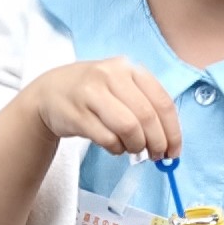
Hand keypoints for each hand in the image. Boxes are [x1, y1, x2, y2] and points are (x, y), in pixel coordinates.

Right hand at [29, 59, 181, 163]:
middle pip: (146, 116)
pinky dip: (116, 148)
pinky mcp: (77, 114)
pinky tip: (115, 147)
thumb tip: (168, 141)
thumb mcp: (119, 86)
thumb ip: (144, 105)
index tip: (174, 151)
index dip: (172, 131)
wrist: (49, 92)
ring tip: (133, 150)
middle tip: (156, 156)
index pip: (162, 102)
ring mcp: (91, 94)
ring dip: (136, 146)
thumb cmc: (92, 92)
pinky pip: (107, 138)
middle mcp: (110, 76)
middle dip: (156, 142)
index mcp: (128, 68)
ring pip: (128, 128)